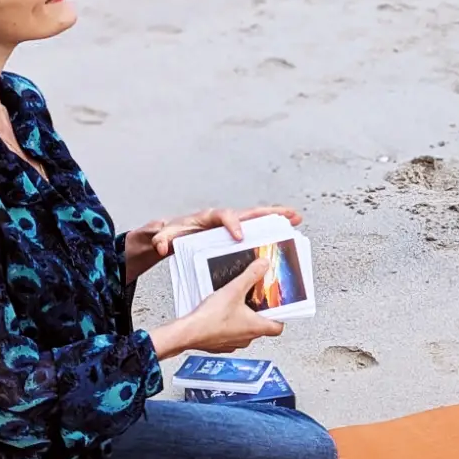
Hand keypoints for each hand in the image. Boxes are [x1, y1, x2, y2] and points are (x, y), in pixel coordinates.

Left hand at [124, 204, 303, 283]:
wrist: (172, 234)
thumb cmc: (171, 234)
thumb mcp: (163, 236)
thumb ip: (162, 239)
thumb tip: (162, 246)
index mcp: (208, 217)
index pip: (224, 216)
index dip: (233, 224)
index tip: (240, 236)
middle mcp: (223, 218)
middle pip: (250, 212)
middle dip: (270, 213)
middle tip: (290, 215)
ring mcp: (232, 224)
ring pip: (257, 218)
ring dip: (277, 217)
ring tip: (297, 218)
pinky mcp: (236, 232)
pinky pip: (256, 229)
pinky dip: (271, 229)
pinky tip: (286, 233)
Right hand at [148, 258, 285, 359]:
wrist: (187, 333)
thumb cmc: (210, 318)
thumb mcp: (234, 290)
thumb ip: (251, 276)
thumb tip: (263, 265)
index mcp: (255, 328)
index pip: (278, 327)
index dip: (280, 316)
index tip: (277, 306)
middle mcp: (246, 339)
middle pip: (261, 326)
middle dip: (259, 313)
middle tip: (256, 299)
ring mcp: (233, 344)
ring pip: (245, 331)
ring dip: (243, 318)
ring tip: (237, 303)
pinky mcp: (219, 344)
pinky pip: (229, 334)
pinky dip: (228, 324)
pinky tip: (221, 313)